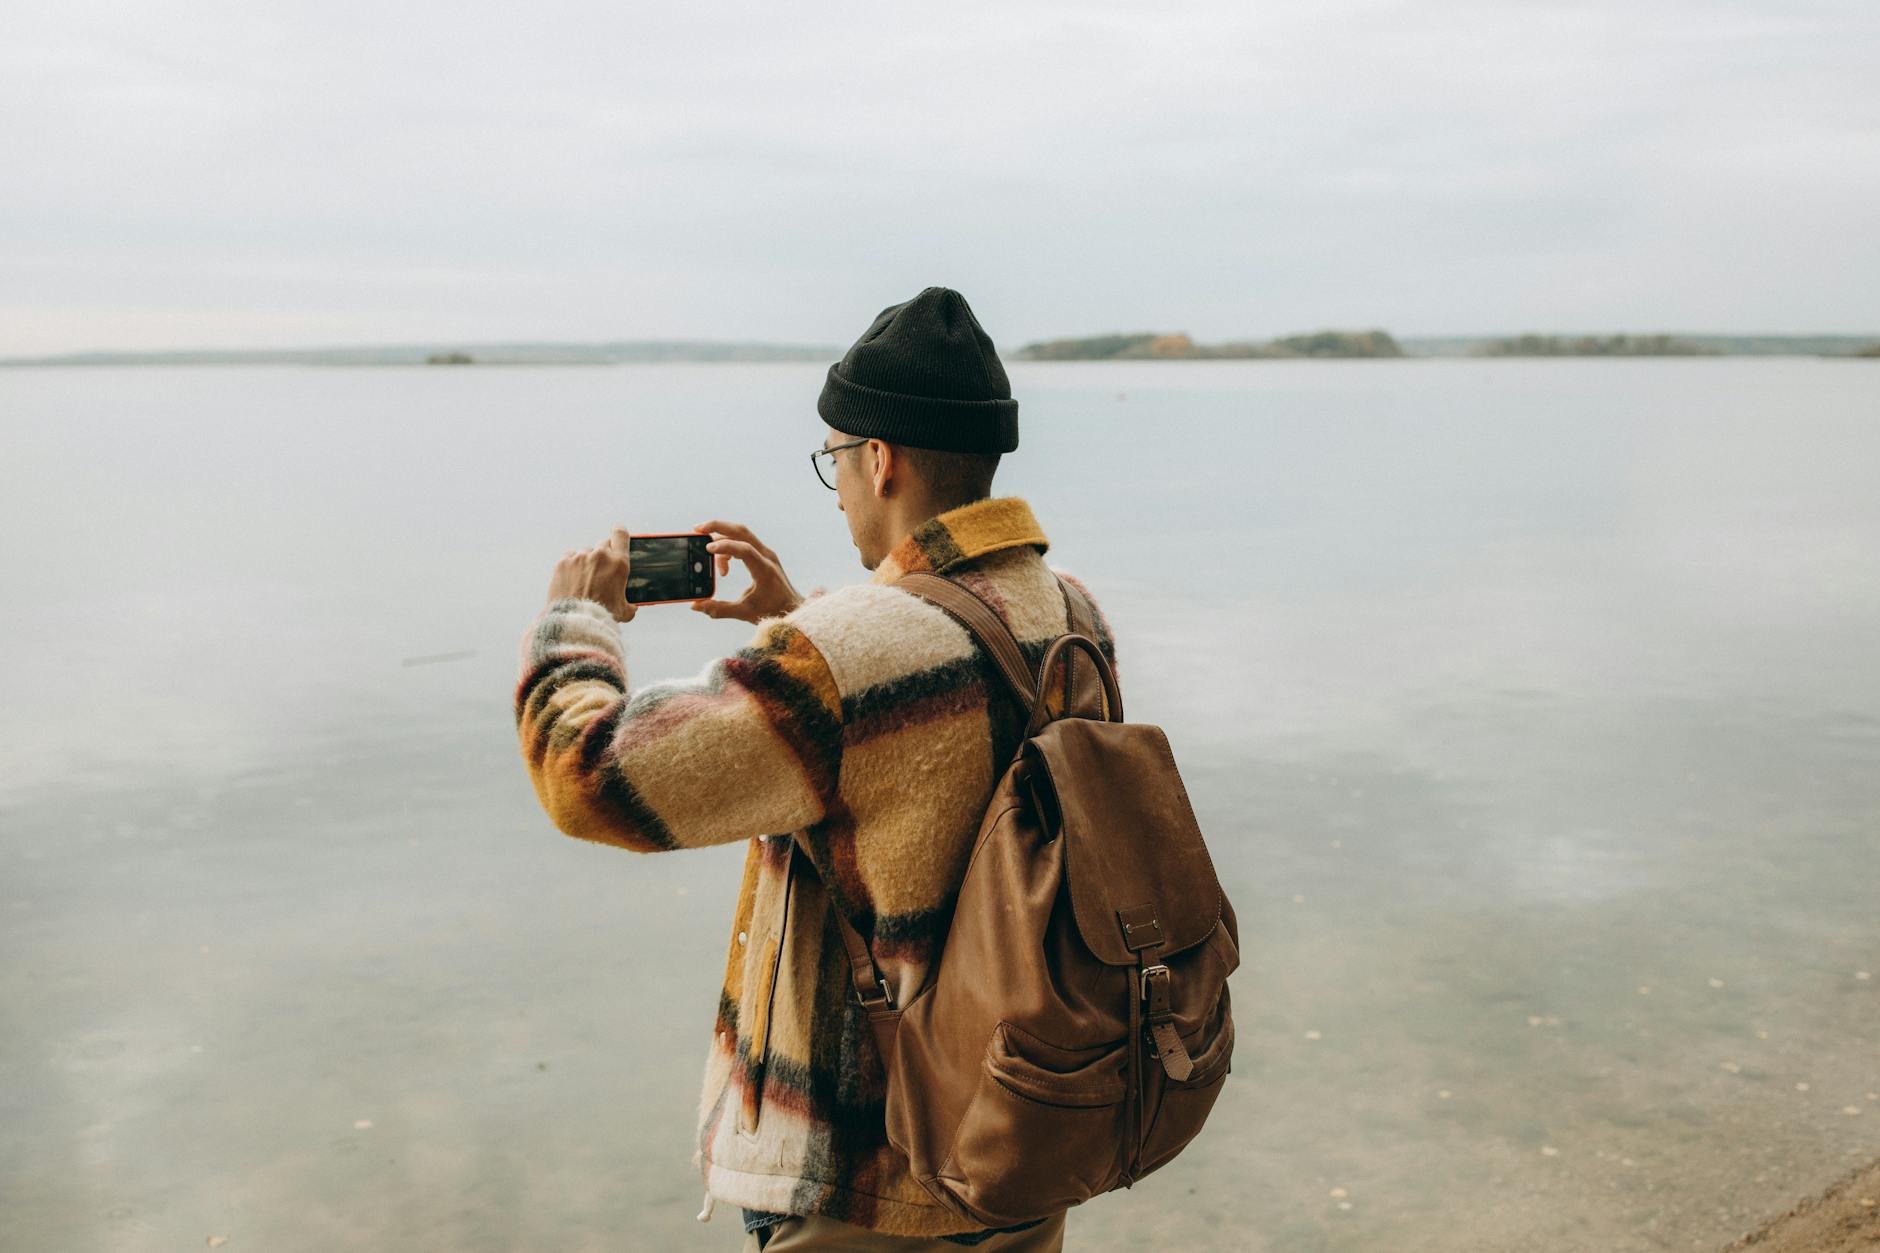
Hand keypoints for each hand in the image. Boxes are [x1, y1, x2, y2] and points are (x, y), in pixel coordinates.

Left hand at [545, 525, 635, 622]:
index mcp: (619, 563)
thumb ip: (630, 605)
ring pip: (585, 553)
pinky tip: (572, 580)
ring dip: (586, 562)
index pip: (621, 534)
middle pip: (602, 544)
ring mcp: (580, 557)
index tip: (617, 531)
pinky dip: (570, 566)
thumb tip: (633, 607)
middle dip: (603, 555)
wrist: (575, 620)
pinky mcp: (563, 562)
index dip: (619, 531)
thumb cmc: (601, 616)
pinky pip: (569, 558)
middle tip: (600, 570)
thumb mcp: (624, 612)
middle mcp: (600, 555)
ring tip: (583, 581)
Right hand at [689, 519, 803, 622]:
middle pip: (742, 531)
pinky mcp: (763, 554)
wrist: (793, 608)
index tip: (708, 549)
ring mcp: (766, 553)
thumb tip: (696, 606)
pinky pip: (743, 541)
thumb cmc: (772, 611)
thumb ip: (720, 609)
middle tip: (697, 529)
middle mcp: (767, 556)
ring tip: (709, 555)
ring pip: (741, 534)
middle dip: (718, 526)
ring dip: (722, 537)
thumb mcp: (745, 613)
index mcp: (764, 570)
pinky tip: (723, 563)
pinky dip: (729, 546)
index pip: (745, 550)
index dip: (726, 546)